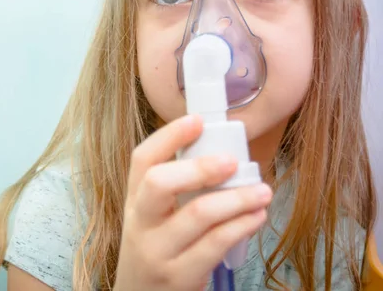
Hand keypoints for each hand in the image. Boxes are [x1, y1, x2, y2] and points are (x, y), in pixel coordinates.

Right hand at [113, 115, 271, 290]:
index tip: (198, 121)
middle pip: (158, 182)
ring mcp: (157, 251)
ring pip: (197, 214)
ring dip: (237, 198)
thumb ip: (172, 191)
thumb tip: (218, 155)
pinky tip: (256, 217)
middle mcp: (139, 222)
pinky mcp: (179, 276)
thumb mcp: (150, 219)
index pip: (141, 160)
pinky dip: (241, 226)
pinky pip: (215, 244)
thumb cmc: (154, 250)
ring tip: (262, 191)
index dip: (169, 136)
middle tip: (232, 161)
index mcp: (133, 200)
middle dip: (200, 167)